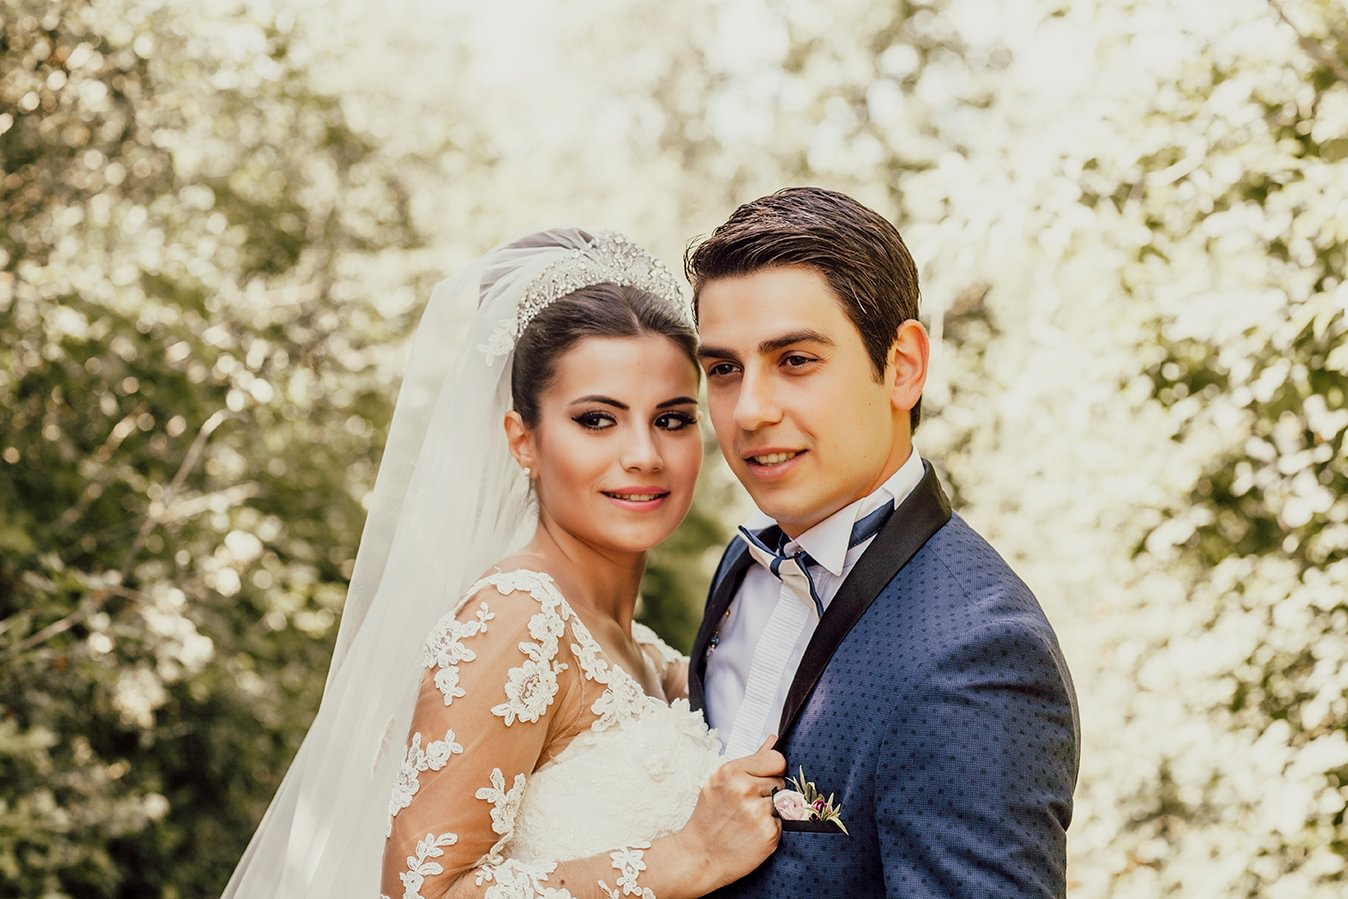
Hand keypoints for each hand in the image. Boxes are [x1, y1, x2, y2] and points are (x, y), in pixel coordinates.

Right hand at [676, 735, 785, 890]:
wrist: (701, 856)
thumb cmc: (710, 817)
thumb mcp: (721, 782)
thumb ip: (752, 760)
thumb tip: (773, 739)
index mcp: (730, 771)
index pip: (776, 759)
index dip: (772, 770)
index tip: (763, 779)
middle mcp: (744, 789)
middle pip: (780, 781)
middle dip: (769, 792)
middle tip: (747, 805)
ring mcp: (757, 812)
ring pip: (782, 802)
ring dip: (771, 810)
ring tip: (748, 820)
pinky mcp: (769, 833)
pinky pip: (782, 822)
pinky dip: (771, 828)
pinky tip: (753, 833)